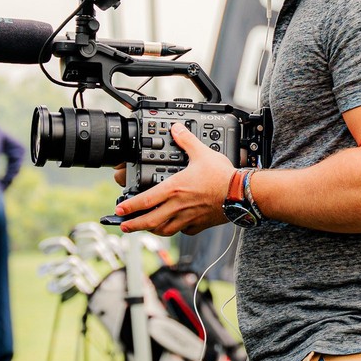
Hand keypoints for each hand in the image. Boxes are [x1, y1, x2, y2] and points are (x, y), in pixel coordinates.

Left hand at [114, 123, 234, 236]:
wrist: (240, 194)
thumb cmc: (222, 176)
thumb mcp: (201, 153)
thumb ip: (186, 140)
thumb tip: (176, 128)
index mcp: (174, 189)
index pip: (145, 200)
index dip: (129, 206)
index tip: (119, 210)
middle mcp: (178, 206)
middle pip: (149, 221)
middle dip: (134, 225)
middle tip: (124, 225)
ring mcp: (188, 218)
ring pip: (164, 229)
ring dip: (151, 230)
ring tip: (145, 228)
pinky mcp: (199, 225)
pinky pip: (183, 231)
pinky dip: (176, 230)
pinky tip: (174, 226)